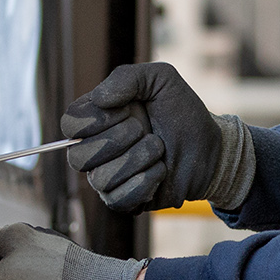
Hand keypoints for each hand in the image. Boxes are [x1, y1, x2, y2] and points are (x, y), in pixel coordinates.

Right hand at [61, 62, 251, 212]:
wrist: (210, 147)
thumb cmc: (182, 112)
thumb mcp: (160, 80)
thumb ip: (126, 78)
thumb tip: (98, 99)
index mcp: (97, 119)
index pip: (70, 124)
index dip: (95, 120)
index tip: (126, 110)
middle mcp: (96, 150)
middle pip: (78, 157)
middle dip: (118, 140)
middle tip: (145, 130)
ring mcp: (107, 178)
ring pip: (100, 179)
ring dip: (138, 160)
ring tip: (158, 149)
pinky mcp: (123, 201)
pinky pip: (118, 199)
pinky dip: (146, 182)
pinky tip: (160, 171)